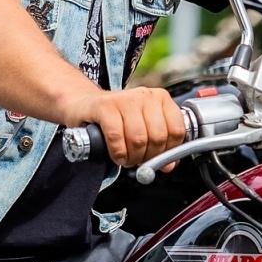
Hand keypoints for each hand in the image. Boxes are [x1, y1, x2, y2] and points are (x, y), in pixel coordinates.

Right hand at [65, 87, 185, 168]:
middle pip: (158, 136)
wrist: (85, 105)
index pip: (177, 130)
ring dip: (132, 157)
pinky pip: (116, 136)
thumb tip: (169, 165)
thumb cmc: (117, 119)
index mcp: (161, 98)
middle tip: (138, 160)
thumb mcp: (143, 129)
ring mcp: (125, 98)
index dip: (168, 150)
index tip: (157, 157)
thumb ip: (160, 146)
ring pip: (138, 138)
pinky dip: (117, 152)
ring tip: (126, 158)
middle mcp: (145, 95)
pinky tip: (116, 155)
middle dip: (148, 156)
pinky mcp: (105, 106)